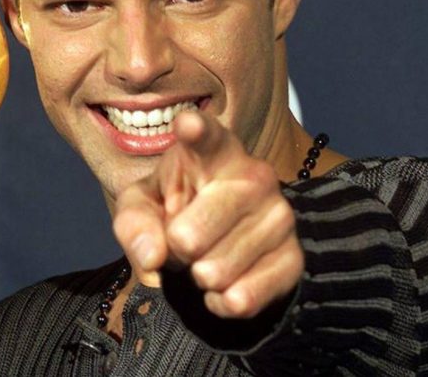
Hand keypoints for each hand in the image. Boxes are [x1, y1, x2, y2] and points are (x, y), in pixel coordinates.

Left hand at [113, 111, 303, 318]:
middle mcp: (254, 176)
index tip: (187, 125)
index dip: (197, 133)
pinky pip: (240, 299)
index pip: (208, 139)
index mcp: (214, 152)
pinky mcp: (293, 258)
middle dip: (174, 250)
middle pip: (189, 236)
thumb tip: (154, 256)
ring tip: (207, 256)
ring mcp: (279, 217)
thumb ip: (133, 223)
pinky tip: (224, 285)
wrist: (228, 243)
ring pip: (213, 272)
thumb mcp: (142, 208)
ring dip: (198, 276)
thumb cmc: (178, 211)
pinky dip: (220, 302)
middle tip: (183, 239)